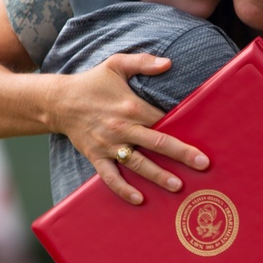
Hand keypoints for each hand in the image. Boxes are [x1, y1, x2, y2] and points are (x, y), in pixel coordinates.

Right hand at [47, 53, 209, 203]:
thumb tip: (168, 63)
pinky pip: (110, 177)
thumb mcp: (116, 64)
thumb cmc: (92, 82)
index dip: (183, 126)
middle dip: (181, 154)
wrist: (60, 101)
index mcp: (130, 106)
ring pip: (138, 163)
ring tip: (177, 186)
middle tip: (203, 165)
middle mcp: (122, 128)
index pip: (163, 119)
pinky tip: (139, 199)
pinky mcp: (96, 157)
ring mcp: (108, 145)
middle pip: (157, 142)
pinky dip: (124, 189)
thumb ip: (143, 62)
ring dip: (158, 175)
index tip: (201, 135)